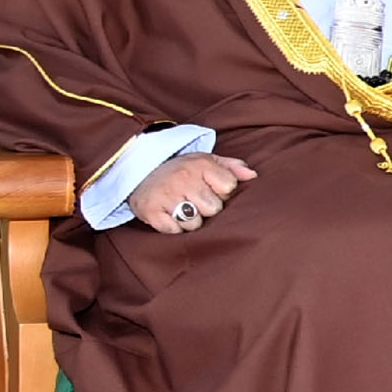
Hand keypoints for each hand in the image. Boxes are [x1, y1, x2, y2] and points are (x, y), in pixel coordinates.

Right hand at [129, 152, 253, 232]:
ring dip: (190, 220)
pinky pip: (175, 231)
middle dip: (207, 208)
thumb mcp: (206, 161)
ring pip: (195, 223)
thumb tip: (253, 175)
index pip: (229, 186)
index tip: (211, 188)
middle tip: (194, 199)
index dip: (223, 191)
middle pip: (214, 208)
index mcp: (200, 164)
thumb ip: (232, 167)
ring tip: (181, 207)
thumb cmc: (181, 170)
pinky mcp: (151, 212)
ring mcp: (166, 196)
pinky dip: (174, 227)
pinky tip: (169, 215)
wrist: (139, 171)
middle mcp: (183, 179)